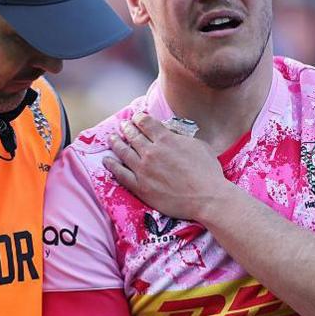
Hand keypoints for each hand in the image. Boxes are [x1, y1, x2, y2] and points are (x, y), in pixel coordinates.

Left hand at [103, 112, 228, 220]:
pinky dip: (112, 165)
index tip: (136, 117)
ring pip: (123, 152)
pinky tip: (107, 160)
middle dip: (126, 128)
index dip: (139, 118)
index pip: (145, 122)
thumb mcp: (199, 145)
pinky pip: (120, 174)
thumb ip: (181, 137)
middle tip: (123, 125)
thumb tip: (172, 133)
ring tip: (112, 138)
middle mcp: (151, 151)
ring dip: (116, 142)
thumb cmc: (207, 172)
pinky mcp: (140, 187)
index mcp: (165, 139)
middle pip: (133, 135)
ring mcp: (143, 169)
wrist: (206, 197)